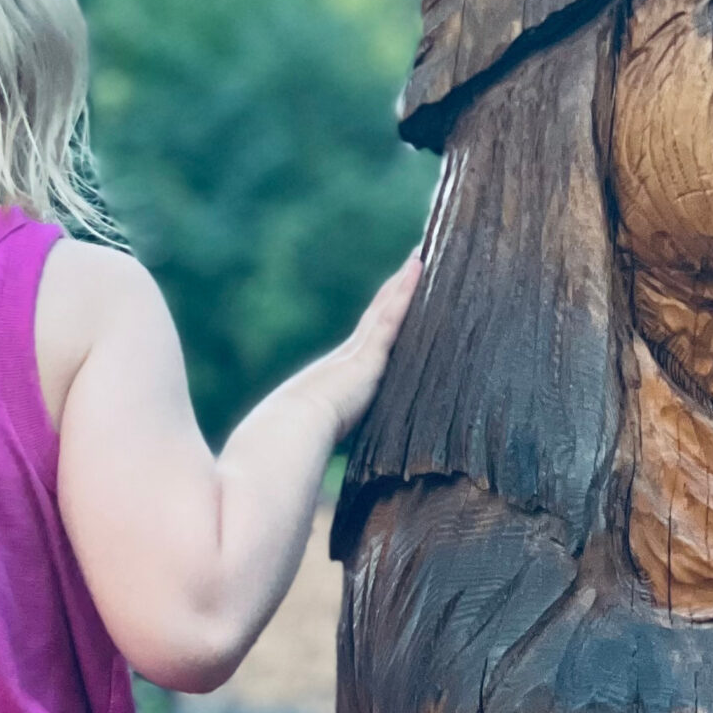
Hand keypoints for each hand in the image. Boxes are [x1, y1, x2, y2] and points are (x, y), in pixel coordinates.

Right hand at [302, 254, 423, 440]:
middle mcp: (349, 354)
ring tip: (421, 255)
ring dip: (404, 280)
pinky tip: (417, 267)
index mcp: (340, 373)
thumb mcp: (321, 433)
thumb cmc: (299, 438)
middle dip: (395, 288)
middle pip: (379, 312)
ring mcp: (359, 351)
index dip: (381, 312)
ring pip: (387, 306)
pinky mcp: (369, 354)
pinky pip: (392, 315)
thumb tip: (325, 458)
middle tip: (415, 260)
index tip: (392, 293)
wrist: (291, 430)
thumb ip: (329, 433)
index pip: (368, 336)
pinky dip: (404, 291)